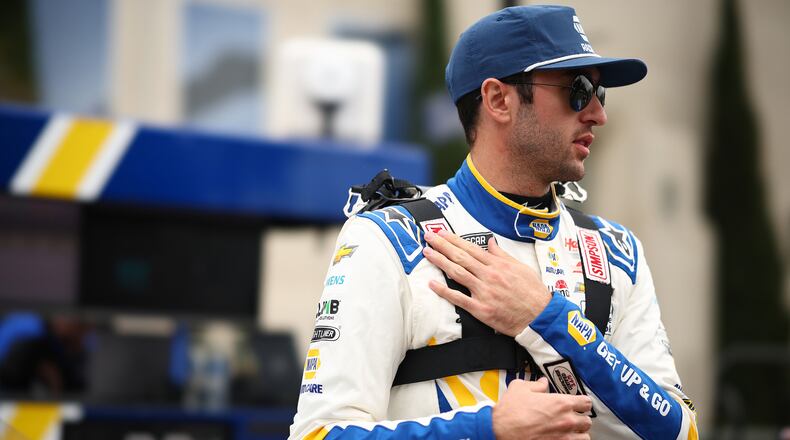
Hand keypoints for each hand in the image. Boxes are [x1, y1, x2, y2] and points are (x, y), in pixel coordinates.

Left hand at [422, 230, 550, 335]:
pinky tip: (432, 284)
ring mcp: (484, 292)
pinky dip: (444, 291)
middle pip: (461, 257)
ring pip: (457, 273)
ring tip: (428, 253)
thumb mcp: (521, 267)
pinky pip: (459, 298)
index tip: (442, 233)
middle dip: (443, 245)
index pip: (471, 249)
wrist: (540, 316)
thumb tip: (490, 242)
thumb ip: (502, 255)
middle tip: (429, 237)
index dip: (455, 240)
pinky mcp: (481, 309)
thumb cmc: (532, 292)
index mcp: (498, 265)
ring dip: (440, 261)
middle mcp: (488, 276)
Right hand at [493, 378, 592, 439]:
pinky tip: (562, 438)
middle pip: (587, 421)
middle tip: (572, 418)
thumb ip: (536, 384)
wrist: (500, 430)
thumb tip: (542, 382)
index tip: (578, 404)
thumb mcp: (521, 388)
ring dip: (578, 433)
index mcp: (561, 403)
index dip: (582, 402)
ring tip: (570, 432)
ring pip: (584, 437)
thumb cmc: (510, 411)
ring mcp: (563, 437)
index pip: (586, 402)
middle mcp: (566, 420)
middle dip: (580, 419)